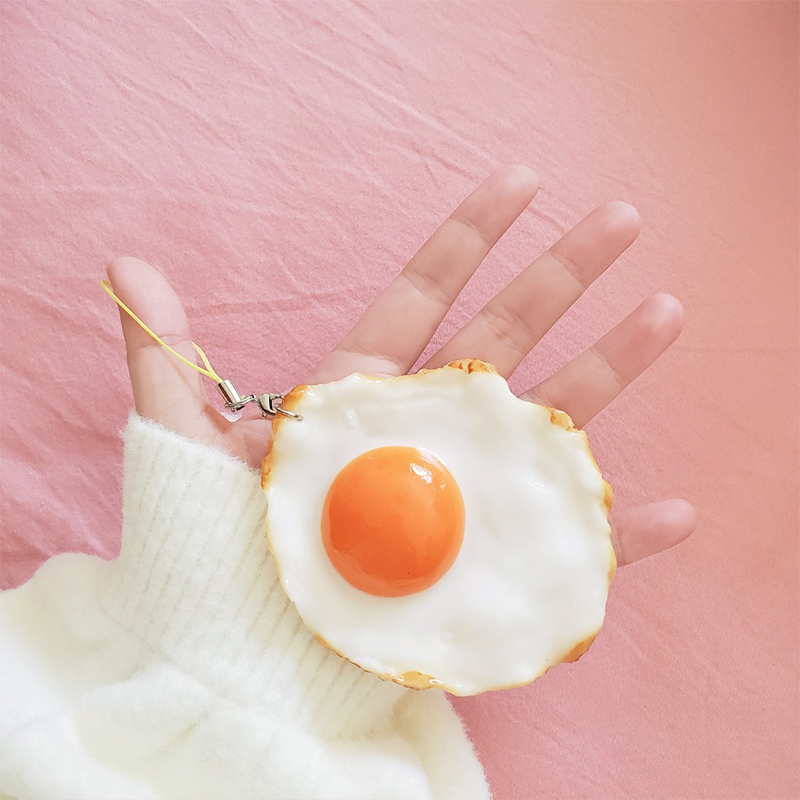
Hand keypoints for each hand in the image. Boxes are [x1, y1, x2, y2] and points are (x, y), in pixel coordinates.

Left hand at [108, 165, 694, 565]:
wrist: (234, 648)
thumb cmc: (208, 544)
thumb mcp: (182, 439)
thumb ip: (168, 354)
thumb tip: (128, 264)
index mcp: (366, 394)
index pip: (426, 296)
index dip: (472, 236)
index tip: (521, 179)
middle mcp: (425, 433)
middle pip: (506, 341)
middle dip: (564, 277)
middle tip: (621, 219)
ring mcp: (463, 497)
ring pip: (550, 424)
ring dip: (611, 371)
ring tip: (665, 313)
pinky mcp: (484, 568)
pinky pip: (565, 549)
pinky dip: (622, 537)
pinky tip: (676, 510)